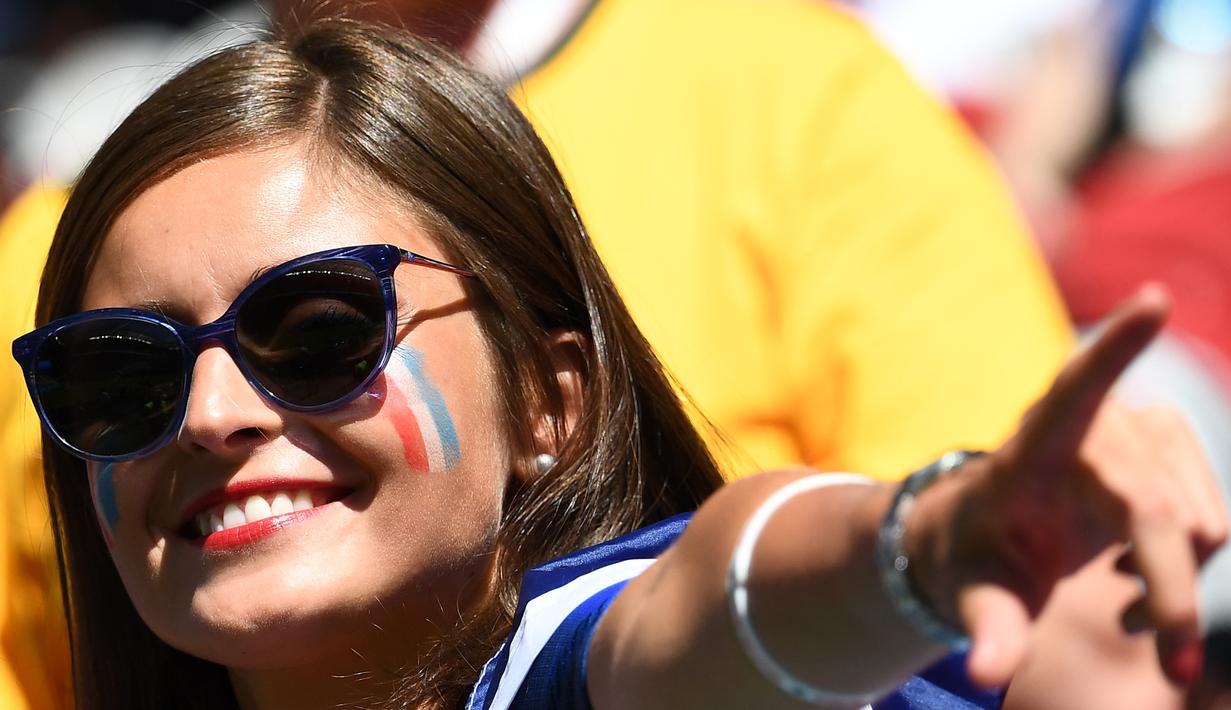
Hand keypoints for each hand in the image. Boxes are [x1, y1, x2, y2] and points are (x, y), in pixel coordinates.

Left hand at [922, 285, 1227, 688]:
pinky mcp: (1170, 446)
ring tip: (1119, 606)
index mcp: (1030, 449)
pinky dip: (1190, 567)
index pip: (1073, 390)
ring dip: (1176, 585)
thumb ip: (987, 628)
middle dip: (1174, 598)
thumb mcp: (973, 593)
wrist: (992, 536)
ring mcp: (1137, 432)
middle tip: (1173, 667)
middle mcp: (1092, 429)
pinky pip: (1213, 519)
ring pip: (1201, 523)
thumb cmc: (974, 556)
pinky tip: (1137, 580)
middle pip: (1161, 515)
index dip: (1116, 348)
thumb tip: (986, 674)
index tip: (1153, 298)